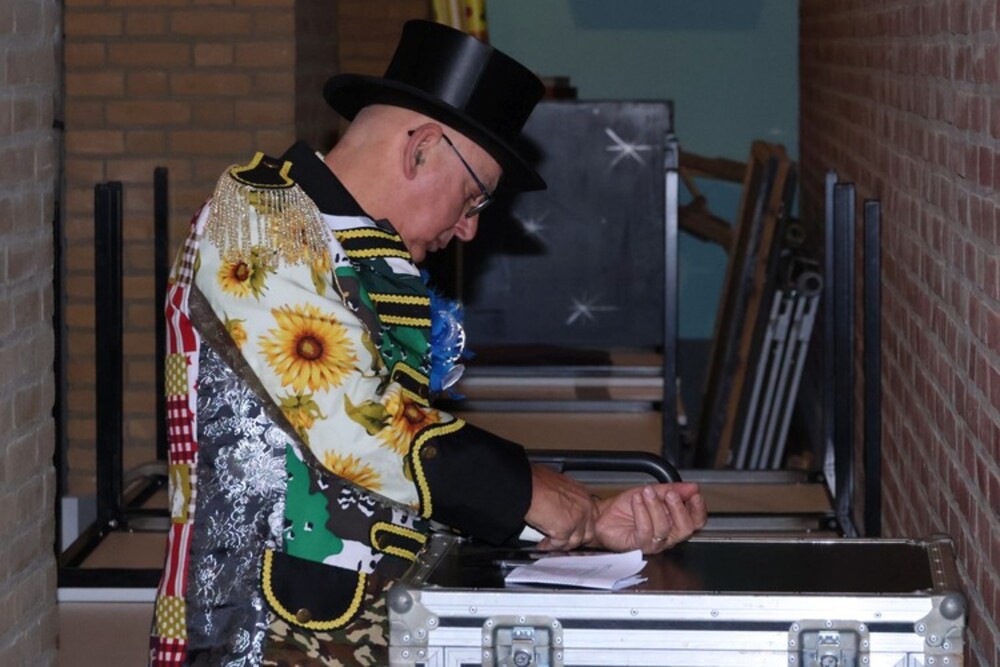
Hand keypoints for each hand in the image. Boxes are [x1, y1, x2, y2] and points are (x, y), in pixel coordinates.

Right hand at [523, 464, 597, 550]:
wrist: (527, 486)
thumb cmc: (538, 482)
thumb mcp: (560, 485)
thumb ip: (568, 498)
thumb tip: (564, 506)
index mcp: (584, 496)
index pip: (592, 518)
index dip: (581, 527)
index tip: (573, 530)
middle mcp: (585, 508)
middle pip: (587, 533)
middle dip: (574, 538)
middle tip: (563, 540)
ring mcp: (576, 521)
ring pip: (574, 541)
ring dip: (562, 545)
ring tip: (551, 543)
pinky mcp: (564, 531)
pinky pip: (559, 544)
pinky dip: (550, 546)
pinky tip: (543, 545)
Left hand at [591, 483, 706, 553]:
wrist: (604, 515)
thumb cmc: (627, 507)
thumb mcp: (652, 492)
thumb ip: (673, 489)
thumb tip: (692, 487)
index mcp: (674, 523)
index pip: (696, 521)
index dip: (698, 509)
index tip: (694, 494)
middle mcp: (667, 536)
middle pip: (685, 529)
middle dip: (679, 508)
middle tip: (670, 494)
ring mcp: (653, 543)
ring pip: (664, 528)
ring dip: (655, 506)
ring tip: (646, 492)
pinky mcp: (638, 545)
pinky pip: (645, 530)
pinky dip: (642, 512)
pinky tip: (637, 500)